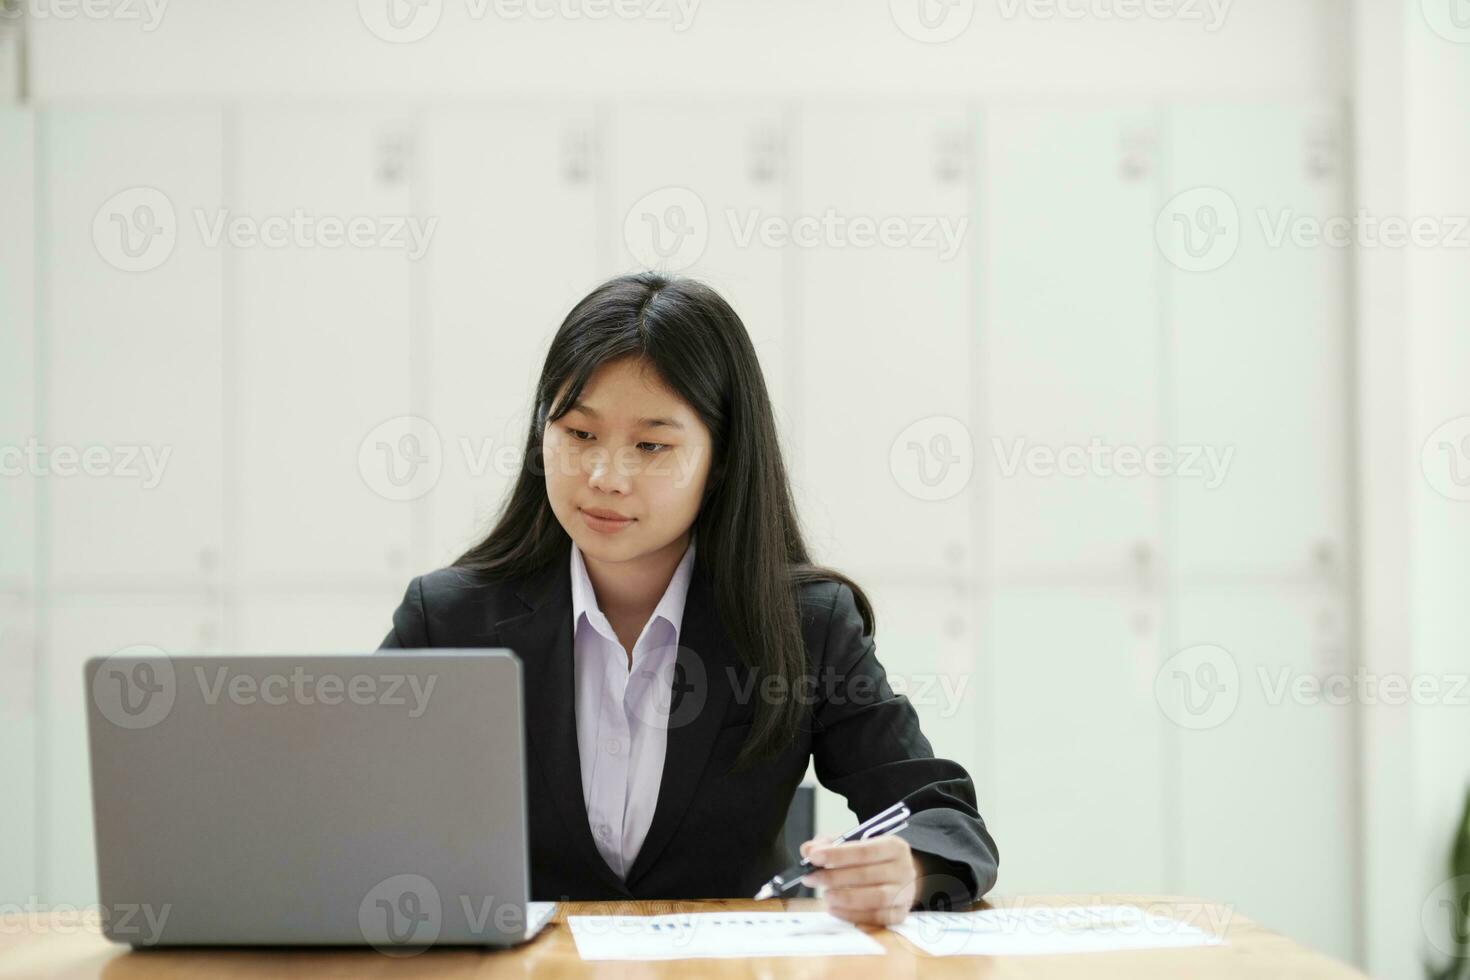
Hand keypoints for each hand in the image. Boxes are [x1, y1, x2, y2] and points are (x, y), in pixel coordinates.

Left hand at [798, 834, 923, 925]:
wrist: (898, 878)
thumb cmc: (872, 860)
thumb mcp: (854, 844)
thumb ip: (829, 845)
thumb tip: (808, 850)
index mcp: (894, 846)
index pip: (864, 850)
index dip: (838, 854)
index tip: (814, 857)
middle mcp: (904, 869)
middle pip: (867, 874)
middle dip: (834, 877)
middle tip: (812, 878)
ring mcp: (905, 893)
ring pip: (875, 898)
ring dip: (845, 897)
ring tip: (826, 895)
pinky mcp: (899, 914)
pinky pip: (876, 917)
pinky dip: (852, 915)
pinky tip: (835, 909)